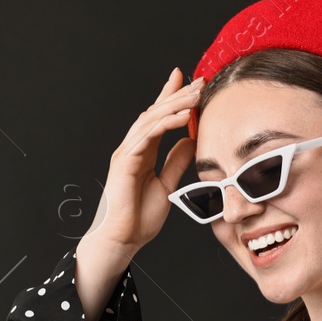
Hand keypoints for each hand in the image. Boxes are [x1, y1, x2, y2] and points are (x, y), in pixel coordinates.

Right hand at [90, 66, 200, 249]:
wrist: (122, 239)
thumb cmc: (139, 218)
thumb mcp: (167, 184)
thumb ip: (175, 162)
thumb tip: (190, 141)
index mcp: (142, 152)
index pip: (158, 118)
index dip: (171, 97)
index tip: (188, 82)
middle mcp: (133, 147)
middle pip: (156, 113)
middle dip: (177, 94)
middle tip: (199, 81)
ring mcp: (127, 152)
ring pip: (152, 119)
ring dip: (175, 104)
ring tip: (196, 94)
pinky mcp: (125, 162)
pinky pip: (147, 136)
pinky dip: (166, 123)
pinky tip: (184, 116)